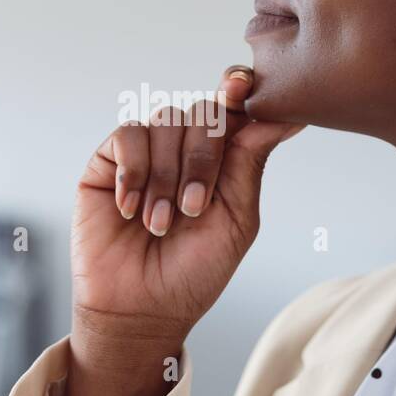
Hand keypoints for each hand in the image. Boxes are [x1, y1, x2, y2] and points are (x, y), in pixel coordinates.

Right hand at [65, 65, 303, 395]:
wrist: (141, 309)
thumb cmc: (194, 271)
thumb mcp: (237, 219)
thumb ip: (250, 162)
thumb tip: (286, 115)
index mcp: (224, 158)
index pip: (234, 107)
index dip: (239, 90)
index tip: (243, 87)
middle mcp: (185, 148)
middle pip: (203, 111)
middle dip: (203, 158)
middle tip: (193, 208)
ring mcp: (147, 152)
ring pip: (165, 121)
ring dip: (167, 177)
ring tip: (160, 223)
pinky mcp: (109, 162)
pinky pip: (128, 136)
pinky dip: (134, 173)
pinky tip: (132, 209)